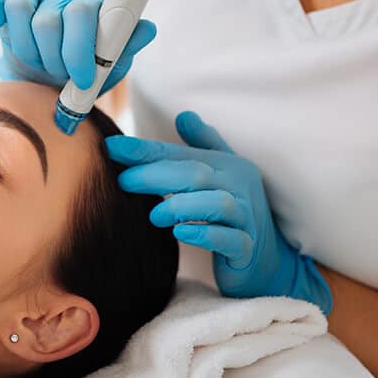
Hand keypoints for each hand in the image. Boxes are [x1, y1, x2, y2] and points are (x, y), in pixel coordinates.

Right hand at [0, 0, 156, 93]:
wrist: (53, 77)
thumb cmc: (84, 69)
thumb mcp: (111, 64)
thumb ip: (127, 45)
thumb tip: (147, 29)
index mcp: (93, 3)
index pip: (82, 12)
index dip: (79, 48)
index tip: (82, 77)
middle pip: (48, 19)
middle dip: (53, 58)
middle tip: (60, 76)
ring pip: (18, 8)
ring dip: (26, 47)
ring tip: (38, 63)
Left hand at [105, 111, 331, 313]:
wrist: (266, 262)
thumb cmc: (233, 214)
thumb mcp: (220, 176)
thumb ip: (201, 146)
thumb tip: (184, 114)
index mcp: (228, 166)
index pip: (180, 154)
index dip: (145, 150)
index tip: (111, 146)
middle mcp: (239, 187)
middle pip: (194, 175)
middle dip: (154, 175)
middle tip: (123, 181)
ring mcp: (246, 219)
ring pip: (216, 204)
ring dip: (180, 206)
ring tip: (154, 215)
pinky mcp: (247, 249)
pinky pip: (229, 239)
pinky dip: (204, 235)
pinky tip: (180, 233)